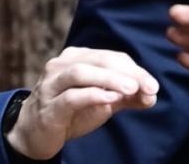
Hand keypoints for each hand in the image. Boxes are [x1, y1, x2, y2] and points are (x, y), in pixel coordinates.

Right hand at [6, 46, 158, 159]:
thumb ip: (125, 96)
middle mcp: (61, 65)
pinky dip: (91, 95)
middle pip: (98, 60)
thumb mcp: (102, 102)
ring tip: (131, 89)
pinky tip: (110, 100)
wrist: (35, 131)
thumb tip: (152, 95)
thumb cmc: (70, 111)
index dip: (134, 69)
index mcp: (76, 58)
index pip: (110, 57)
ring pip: (81, 73)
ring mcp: (52, 85)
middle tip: (149, 86)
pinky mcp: (48, 107)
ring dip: (109, 79)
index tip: (153, 86)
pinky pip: (70, 97)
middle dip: (127, 72)